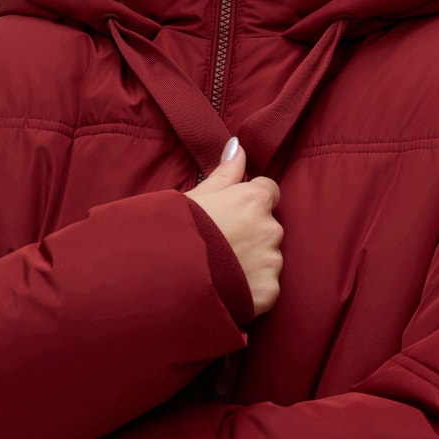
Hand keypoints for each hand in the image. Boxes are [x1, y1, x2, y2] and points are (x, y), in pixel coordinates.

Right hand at [184, 139, 283, 315]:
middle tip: (221, 245)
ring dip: (253, 262)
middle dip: (251, 233)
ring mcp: (271, 262)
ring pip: (269, 258)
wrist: (166, 278)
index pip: (268, 191)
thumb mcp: (196, 196)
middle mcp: (270, 228)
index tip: (232, 213)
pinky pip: (266, 287)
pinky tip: (229, 289)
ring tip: (222, 269)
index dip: (249, 201)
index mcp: (254, 199)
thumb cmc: (177, 232)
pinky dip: (252, 289)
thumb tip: (239, 146)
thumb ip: (225, 172)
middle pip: (269, 225)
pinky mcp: (269, 292)